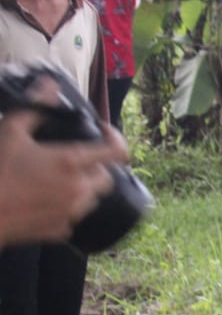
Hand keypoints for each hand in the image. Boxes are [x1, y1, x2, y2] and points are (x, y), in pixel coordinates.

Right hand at [0, 109, 122, 246]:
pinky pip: (73, 217)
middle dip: (95, 167)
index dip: (116, 139)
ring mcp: (72, 213)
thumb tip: (51, 84)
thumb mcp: (11, 130)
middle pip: (106, 178)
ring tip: (55, 179)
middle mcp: (78, 190)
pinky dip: (65, 207)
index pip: (117, 152)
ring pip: (91, 199)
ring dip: (81, 188)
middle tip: (72, 160)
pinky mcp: (61, 230)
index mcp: (71, 163)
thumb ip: (37, 106)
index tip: (103, 133)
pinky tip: (43, 199)